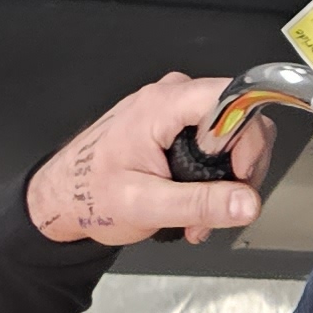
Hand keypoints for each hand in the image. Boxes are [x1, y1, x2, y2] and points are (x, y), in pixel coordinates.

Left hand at [25, 71, 276, 245]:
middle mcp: (171, 97)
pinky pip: (214, 142)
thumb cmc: (91, 194)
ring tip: (201, 216)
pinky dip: (213, 177)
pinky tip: (194, 206)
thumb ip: (200, 204)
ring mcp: (174, 109)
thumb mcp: (147, 206)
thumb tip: (247, 203)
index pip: (231, 96)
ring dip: (226, 181)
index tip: (241, 173)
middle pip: (239, 117)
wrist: (64, 197)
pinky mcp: (175, 124)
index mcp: (161, 105)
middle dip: (239, 169)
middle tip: (223, 207)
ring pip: (231, 134)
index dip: (248, 135)